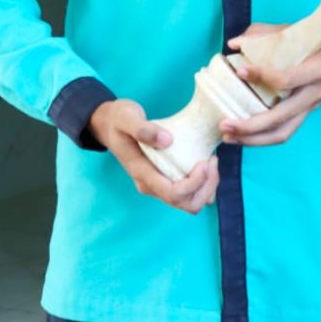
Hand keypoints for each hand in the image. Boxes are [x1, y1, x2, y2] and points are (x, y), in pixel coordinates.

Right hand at [90, 99, 219, 213]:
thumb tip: (167, 140)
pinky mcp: (165, 179)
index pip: (174, 194)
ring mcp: (158, 184)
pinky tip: (205, 161)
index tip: (204, 161)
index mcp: (142, 174)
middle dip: (206, 186)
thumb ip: (142, 129)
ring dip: (207, 186)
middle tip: (211, 160)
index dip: (195, 183)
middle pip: (187, 203)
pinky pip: (190, 192)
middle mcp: (151, 185)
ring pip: (191, 201)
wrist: (109, 124)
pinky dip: (204, 183)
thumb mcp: (126, 118)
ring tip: (210, 160)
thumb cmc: (118, 120)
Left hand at [221, 23, 320, 145]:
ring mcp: (312, 107)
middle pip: (281, 117)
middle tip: (224, 124)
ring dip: (254, 139)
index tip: (240, 71)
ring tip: (229, 137)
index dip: (262, 76)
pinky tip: (243, 136)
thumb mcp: (297, 31)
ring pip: (283, 132)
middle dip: (251, 125)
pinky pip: (285, 131)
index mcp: (317, 69)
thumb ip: (264, 34)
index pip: (287, 79)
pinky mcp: (306, 114)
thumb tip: (233, 43)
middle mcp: (315, 93)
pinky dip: (263, 138)